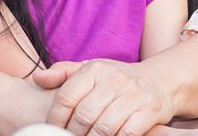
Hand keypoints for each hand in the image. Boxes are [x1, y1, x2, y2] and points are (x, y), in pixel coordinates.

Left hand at [32, 59, 176, 135]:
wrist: (160, 81)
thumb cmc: (117, 79)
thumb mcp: (91, 70)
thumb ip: (63, 73)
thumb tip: (37, 79)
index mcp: (95, 69)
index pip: (66, 97)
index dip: (55, 119)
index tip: (51, 130)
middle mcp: (114, 80)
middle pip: (83, 116)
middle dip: (72, 134)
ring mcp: (133, 96)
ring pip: (103, 128)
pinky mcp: (148, 112)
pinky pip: (125, 134)